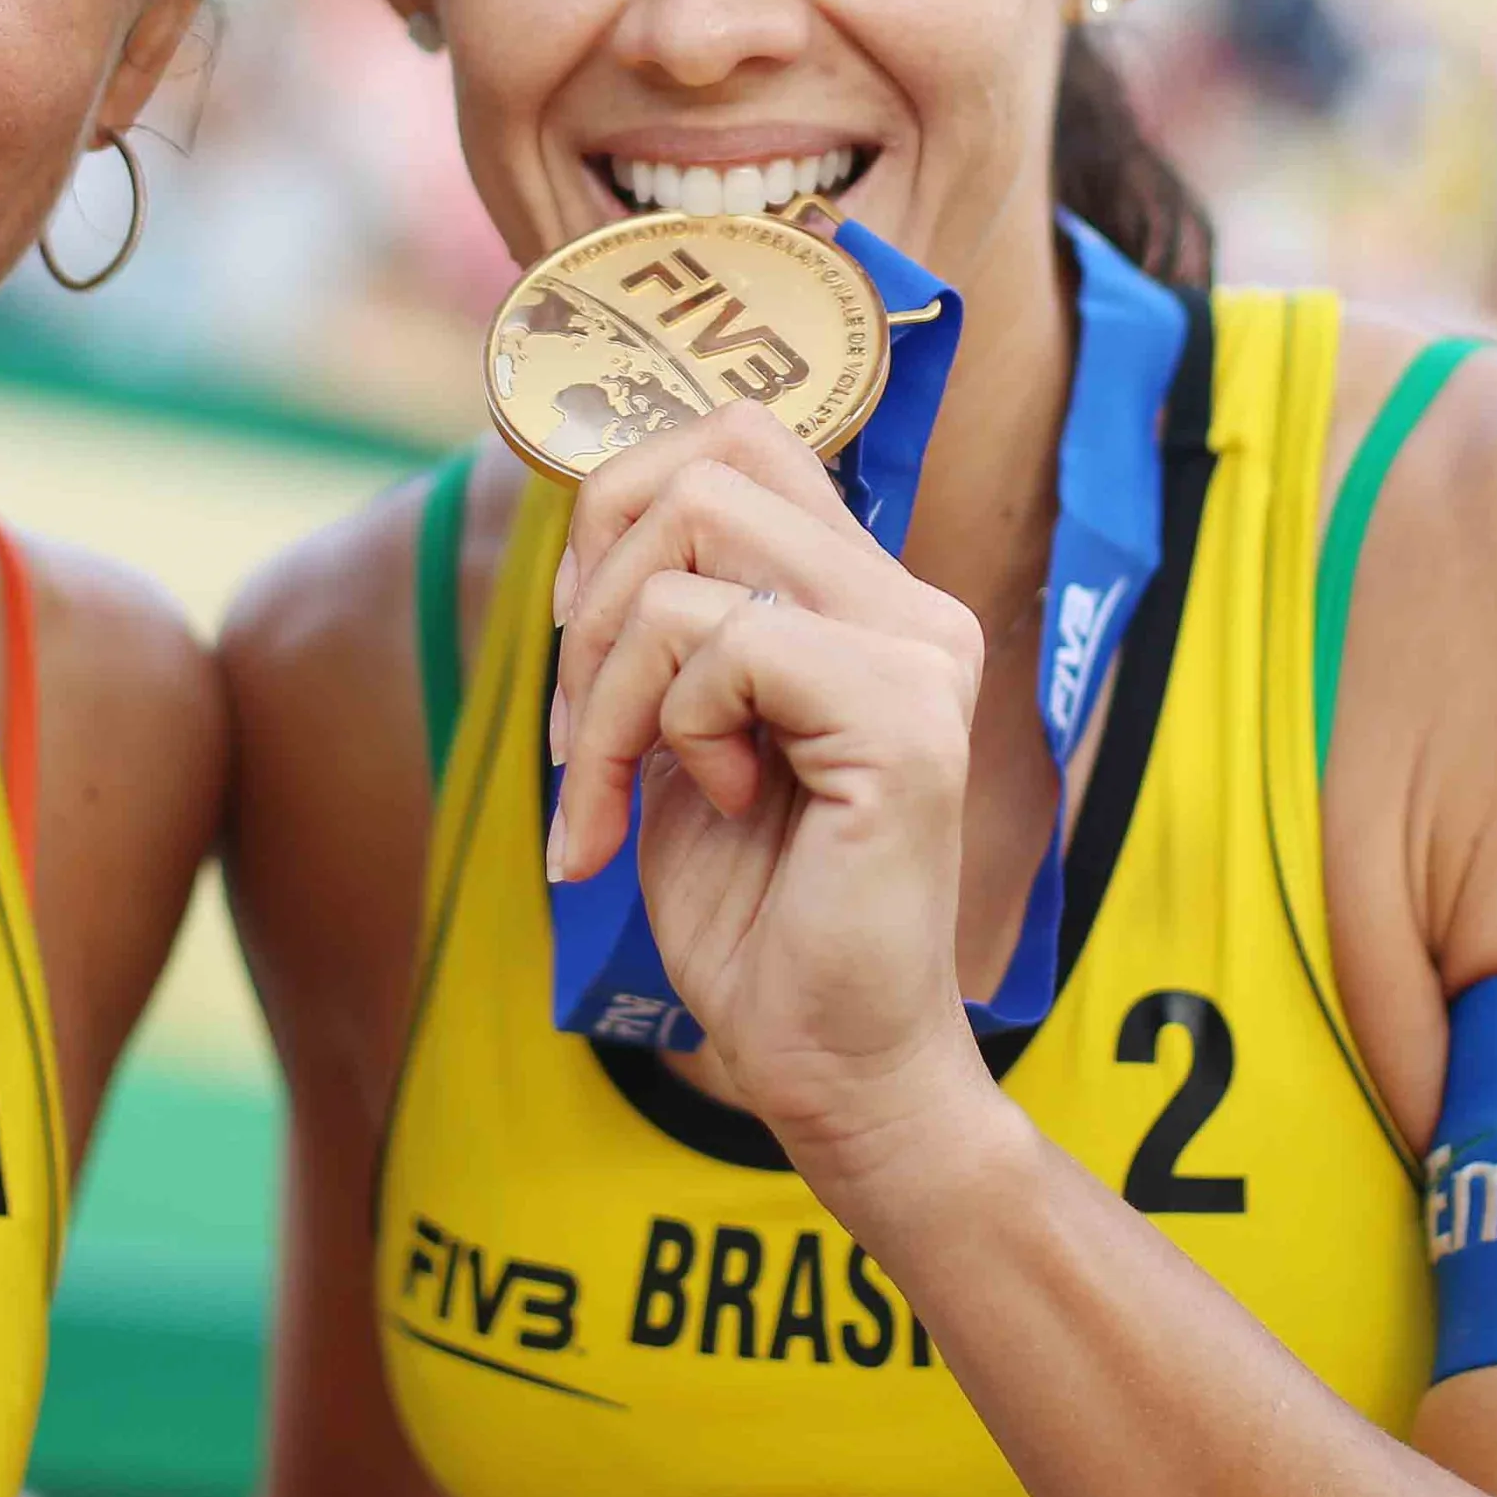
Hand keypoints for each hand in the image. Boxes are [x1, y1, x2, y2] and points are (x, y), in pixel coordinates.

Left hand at [550, 401, 991, 1176]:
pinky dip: (664, 727)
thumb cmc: (752, 907)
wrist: (828, 1061)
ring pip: (689, 546)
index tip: (580, 630)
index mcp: (866, 594)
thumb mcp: (676, 726)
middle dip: (592, 593)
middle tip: (579, 727)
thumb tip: (586, 502)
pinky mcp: (900, 718)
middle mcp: (909, 604)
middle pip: (702, 469)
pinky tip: (716, 804)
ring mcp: (916, 652)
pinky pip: (716, 642)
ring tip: (620, 785)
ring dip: (608, 678)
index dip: (621, 504)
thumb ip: (665, 613)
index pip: (740, 436)